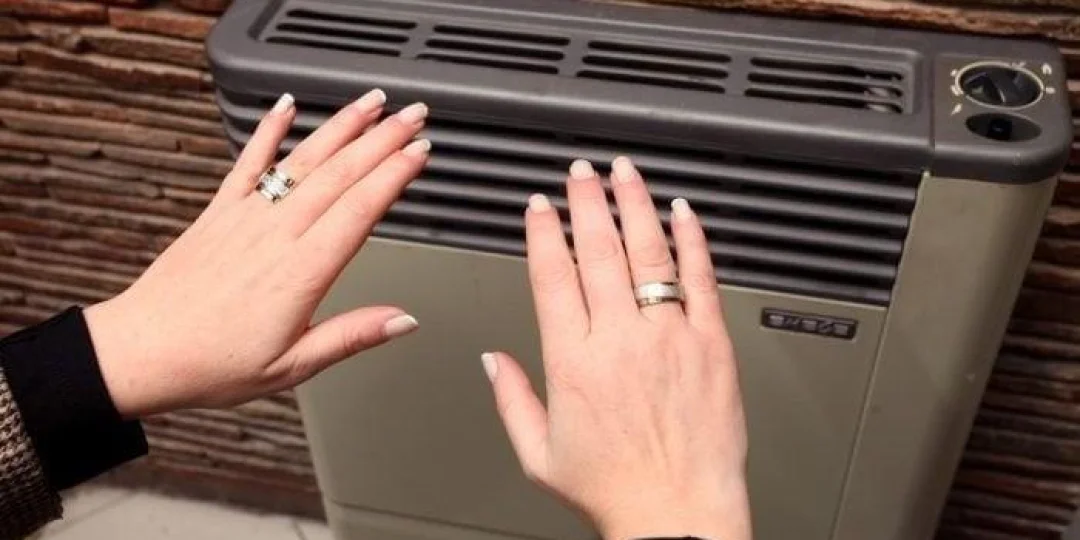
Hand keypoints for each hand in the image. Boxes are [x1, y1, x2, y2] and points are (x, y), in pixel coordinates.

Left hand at [84, 91, 429, 417]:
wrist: (141, 352)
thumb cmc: (212, 363)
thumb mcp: (293, 366)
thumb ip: (352, 336)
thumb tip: (403, 321)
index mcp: (300, 272)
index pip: (359, 209)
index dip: (394, 175)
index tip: (420, 152)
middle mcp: (275, 234)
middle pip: (340, 174)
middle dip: (383, 139)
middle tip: (415, 116)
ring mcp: (245, 217)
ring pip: (302, 160)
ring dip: (341, 126)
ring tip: (371, 103)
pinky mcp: (218, 212)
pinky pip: (248, 161)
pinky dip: (268, 129)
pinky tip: (286, 105)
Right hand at [483, 158, 750, 539]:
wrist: (677, 515)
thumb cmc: (614, 489)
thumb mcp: (539, 454)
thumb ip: (512, 399)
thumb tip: (494, 360)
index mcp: (573, 361)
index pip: (553, 275)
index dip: (543, 232)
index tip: (538, 207)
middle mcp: (620, 340)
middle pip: (600, 250)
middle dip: (585, 202)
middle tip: (579, 173)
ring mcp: (670, 338)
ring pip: (650, 252)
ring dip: (634, 205)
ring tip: (624, 174)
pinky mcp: (712, 345)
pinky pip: (703, 280)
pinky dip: (693, 242)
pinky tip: (684, 214)